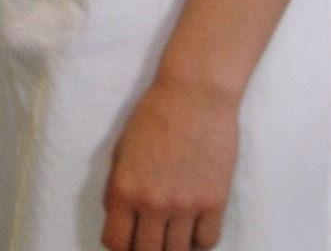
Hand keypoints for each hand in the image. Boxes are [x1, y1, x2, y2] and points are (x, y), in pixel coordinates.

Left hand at [101, 77, 238, 250]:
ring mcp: (185, 205)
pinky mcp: (214, 202)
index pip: (116, 242)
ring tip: (172, 231)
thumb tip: (119, 219)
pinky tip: (194, 225)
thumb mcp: (122, 149)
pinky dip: (199, 239)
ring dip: (173, 246)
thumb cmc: (154, 114)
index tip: (127, 238)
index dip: (120, 245)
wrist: (195, 94)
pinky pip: (207, 242)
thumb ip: (118, 188)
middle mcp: (153, 203)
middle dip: (145, 249)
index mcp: (124, 188)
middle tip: (150, 236)